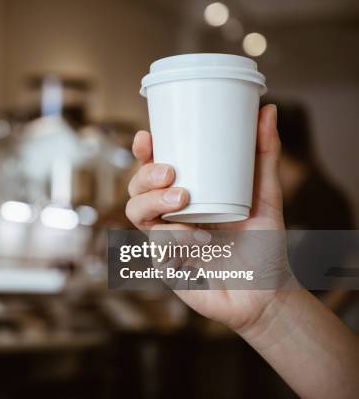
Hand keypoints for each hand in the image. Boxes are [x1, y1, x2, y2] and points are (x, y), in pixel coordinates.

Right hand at [125, 104, 288, 331]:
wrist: (266, 293)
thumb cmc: (263, 244)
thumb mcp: (266, 196)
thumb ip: (264, 154)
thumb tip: (267, 110)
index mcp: (185, 195)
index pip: (153, 169)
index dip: (143, 152)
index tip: (147, 138)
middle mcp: (169, 215)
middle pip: (135, 189)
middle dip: (145, 177)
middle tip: (172, 175)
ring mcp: (164, 241)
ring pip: (136, 214)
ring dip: (153, 204)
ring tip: (183, 203)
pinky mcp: (164, 266)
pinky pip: (155, 246)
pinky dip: (174, 240)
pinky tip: (199, 244)